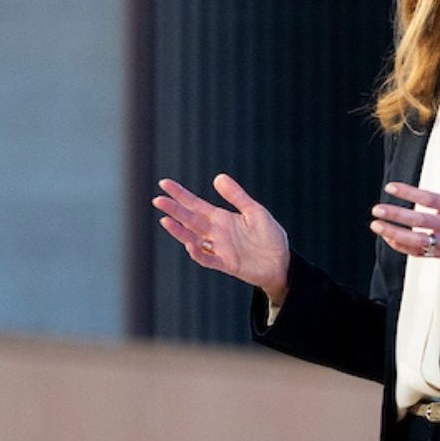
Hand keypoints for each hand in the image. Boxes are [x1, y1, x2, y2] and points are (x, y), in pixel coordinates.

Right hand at [152, 173, 292, 305]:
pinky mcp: (227, 264)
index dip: (180, 194)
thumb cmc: (269, 235)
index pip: (195, 204)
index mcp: (221, 218)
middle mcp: (216, 232)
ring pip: (194, 238)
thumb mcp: (255, 211)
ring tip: (166, 220)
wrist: (282, 261)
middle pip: (190, 219)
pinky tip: (190, 244)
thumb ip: (237, 196)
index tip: (164, 184)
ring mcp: (219, 248)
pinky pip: (208, 259)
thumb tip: (218, 177)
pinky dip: (198, 253)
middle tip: (157, 200)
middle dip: (174, 210)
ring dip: (180, 231)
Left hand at [372, 157, 439, 266]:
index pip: (428, 198)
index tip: (390, 187)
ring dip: (394, 233)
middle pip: (418, 220)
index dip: (407, 192)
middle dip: (395, 215)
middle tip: (377, 209)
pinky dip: (404, 248)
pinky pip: (420, 253)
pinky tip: (391, 239)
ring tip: (377, 226)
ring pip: (416, 240)